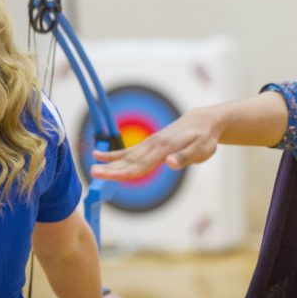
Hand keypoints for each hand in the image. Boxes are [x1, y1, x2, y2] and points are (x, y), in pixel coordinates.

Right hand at [91, 108, 219, 180]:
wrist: (203, 121)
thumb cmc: (204, 138)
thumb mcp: (201, 150)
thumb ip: (185, 157)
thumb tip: (170, 164)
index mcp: (164, 149)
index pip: (141, 165)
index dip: (124, 172)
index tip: (108, 176)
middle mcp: (154, 145)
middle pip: (130, 161)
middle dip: (112, 169)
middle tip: (93, 174)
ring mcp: (150, 143)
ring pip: (127, 156)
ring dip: (109, 162)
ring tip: (92, 167)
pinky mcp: (150, 143)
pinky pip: (130, 150)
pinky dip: (115, 154)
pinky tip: (99, 155)